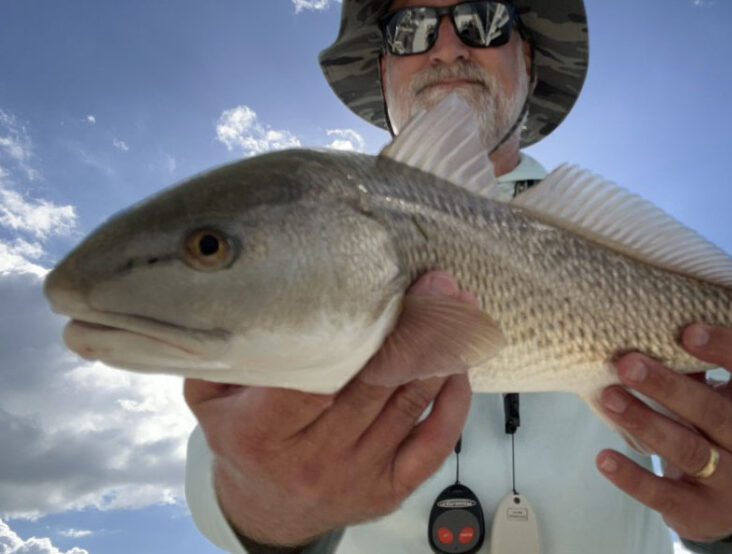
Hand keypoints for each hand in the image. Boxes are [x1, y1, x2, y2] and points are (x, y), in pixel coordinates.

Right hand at [184, 272, 474, 547]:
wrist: (267, 508)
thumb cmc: (246, 438)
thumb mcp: (213, 394)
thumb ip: (230, 350)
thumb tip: (255, 293)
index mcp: (262, 432)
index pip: (315, 377)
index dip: (356, 334)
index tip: (382, 291)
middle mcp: (313, 459)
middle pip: (377, 382)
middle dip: (414, 327)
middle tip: (436, 285)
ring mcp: (357, 475)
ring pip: (411, 403)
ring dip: (440, 350)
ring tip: (456, 306)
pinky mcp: (391, 488)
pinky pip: (435, 442)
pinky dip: (453, 399)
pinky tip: (457, 363)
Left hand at [595, 323, 731, 542]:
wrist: (722, 503)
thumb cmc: (710, 431)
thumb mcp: (715, 398)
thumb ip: (692, 370)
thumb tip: (640, 331)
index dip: (727, 346)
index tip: (686, 330)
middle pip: (713, 410)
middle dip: (666, 385)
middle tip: (626, 363)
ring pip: (688, 449)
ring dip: (644, 421)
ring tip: (609, 399)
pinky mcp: (706, 512)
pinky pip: (665, 493)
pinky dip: (632, 476)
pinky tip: (604, 458)